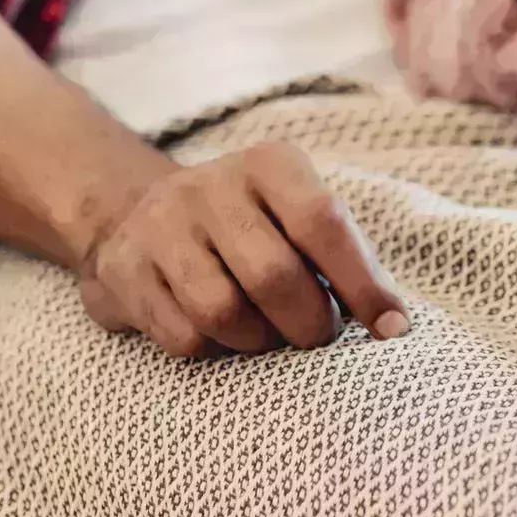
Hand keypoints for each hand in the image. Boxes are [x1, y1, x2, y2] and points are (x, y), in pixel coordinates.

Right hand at [76, 142, 408, 358]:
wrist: (136, 213)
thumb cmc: (249, 226)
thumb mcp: (294, 213)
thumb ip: (340, 253)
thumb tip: (392, 323)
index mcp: (270, 164)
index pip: (322, 221)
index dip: (362, 282)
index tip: (392, 328)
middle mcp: (212, 185)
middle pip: (273, 275)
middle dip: (309, 323)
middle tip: (318, 336)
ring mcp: (161, 225)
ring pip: (222, 312)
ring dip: (259, 341)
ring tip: (270, 335)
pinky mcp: (125, 269)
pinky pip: (183, 336)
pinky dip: (215, 352)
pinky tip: (223, 336)